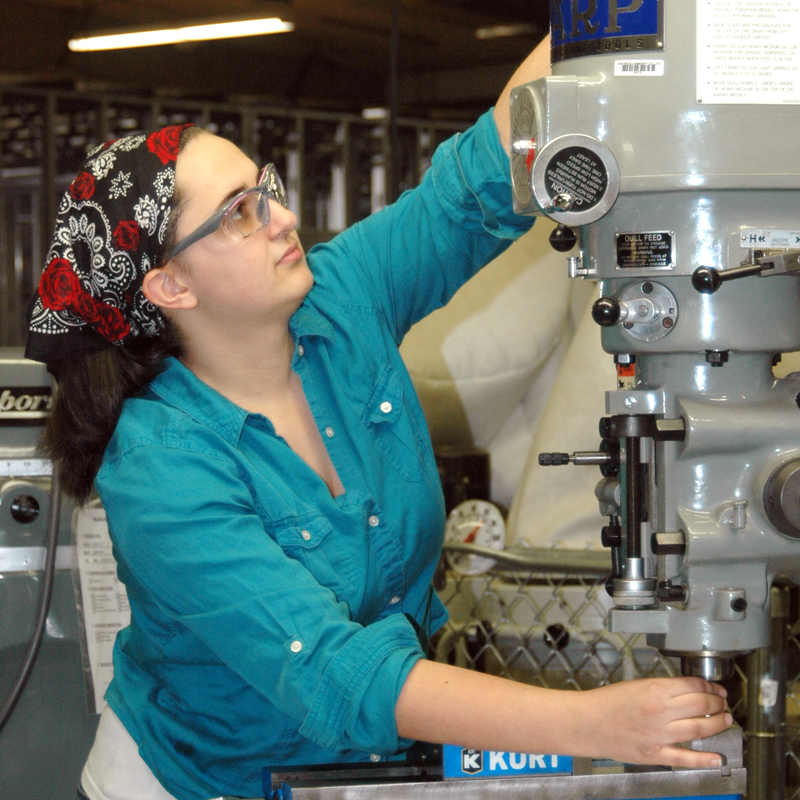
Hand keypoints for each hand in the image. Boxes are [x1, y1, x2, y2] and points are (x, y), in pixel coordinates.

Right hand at [575, 676, 731, 767]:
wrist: (587, 722)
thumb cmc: (607, 702)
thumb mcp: (636, 685)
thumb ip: (661, 688)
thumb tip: (687, 691)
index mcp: (654, 689)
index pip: (693, 686)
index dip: (709, 687)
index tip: (715, 689)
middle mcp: (660, 711)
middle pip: (701, 705)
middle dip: (717, 704)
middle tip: (723, 704)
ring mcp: (659, 735)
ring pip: (699, 729)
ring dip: (717, 724)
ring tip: (725, 721)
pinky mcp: (655, 754)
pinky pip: (686, 758)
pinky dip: (705, 759)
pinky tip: (717, 757)